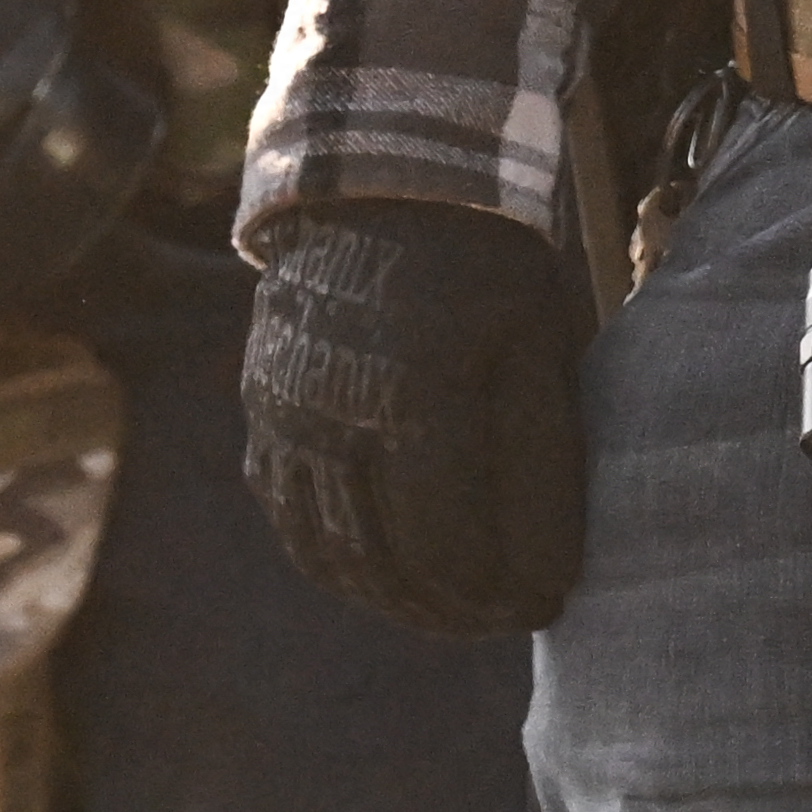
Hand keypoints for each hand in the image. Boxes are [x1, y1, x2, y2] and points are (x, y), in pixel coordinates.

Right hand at [239, 200, 592, 637]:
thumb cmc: (487, 272)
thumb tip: (551, 575)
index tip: (545, 607)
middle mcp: (332, 414)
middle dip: (454, 609)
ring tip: (458, 612)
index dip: (498, 591)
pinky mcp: (260, 418)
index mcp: (414, 392)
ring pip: (332, 554)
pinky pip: (293, 520)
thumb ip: (544, 464)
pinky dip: (341, 566)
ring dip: (396, 601)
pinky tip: (388, 579)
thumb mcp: (537, 351)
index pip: (450, 541)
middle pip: (387, 561)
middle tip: (507, 620)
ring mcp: (283, 419)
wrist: (387, 191)